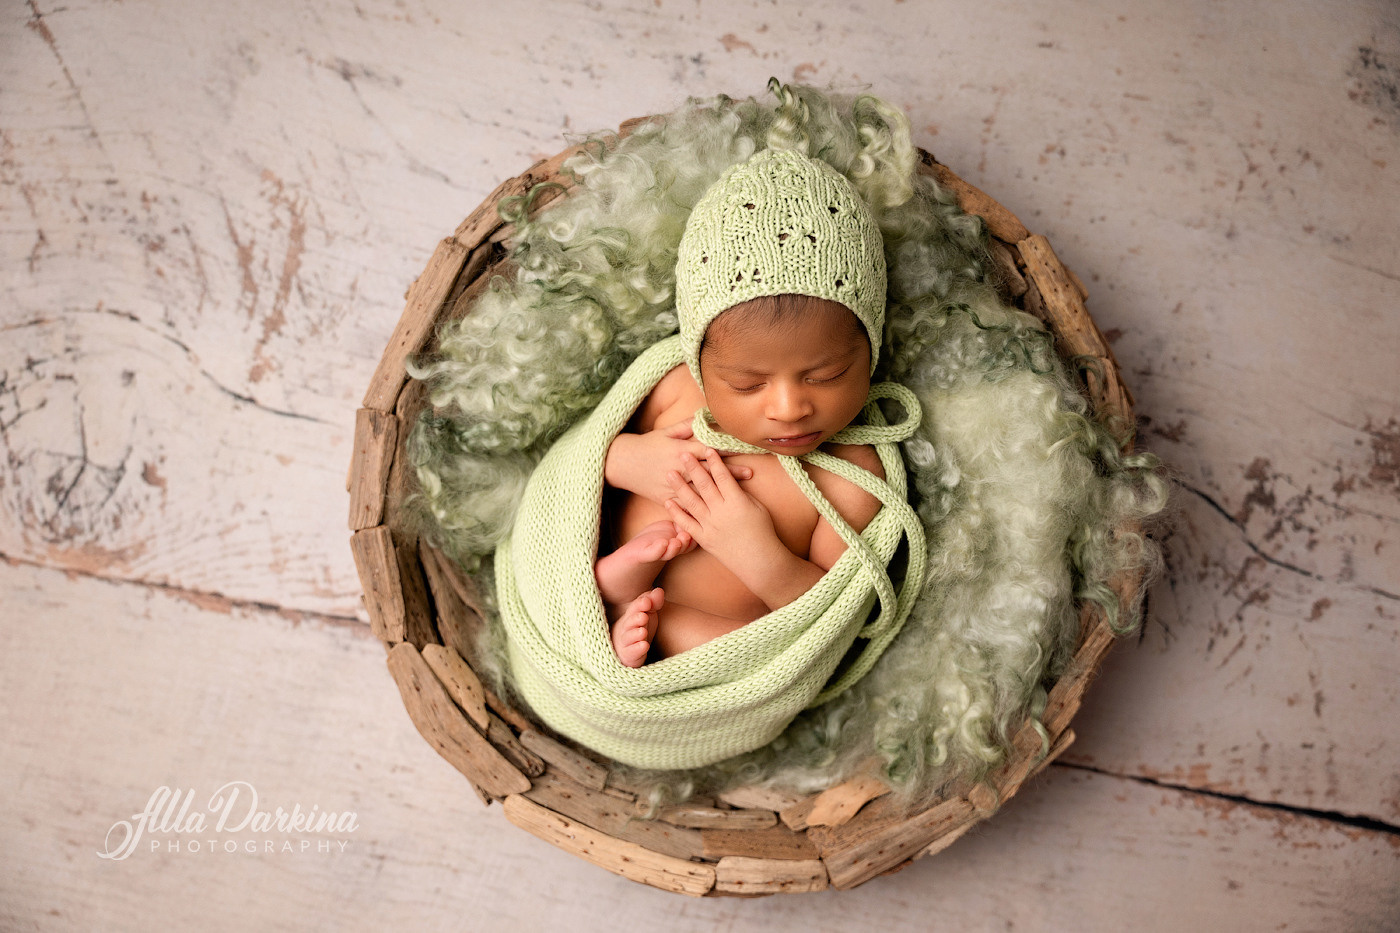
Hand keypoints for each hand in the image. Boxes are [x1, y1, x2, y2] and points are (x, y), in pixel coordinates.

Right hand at [604, 422, 751, 504]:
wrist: (622, 463)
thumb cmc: (646, 445)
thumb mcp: (665, 432)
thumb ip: (686, 426)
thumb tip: (704, 416)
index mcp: (680, 450)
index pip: (708, 449)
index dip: (727, 449)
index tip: (743, 449)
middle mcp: (679, 469)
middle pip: (709, 471)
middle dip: (730, 472)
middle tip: (750, 473)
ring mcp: (673, 485)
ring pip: (701, 489)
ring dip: (720, 490)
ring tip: (737, 494)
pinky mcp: (666, 498)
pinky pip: (685, 504)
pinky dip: (699, 508)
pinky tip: (715, 512)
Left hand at [663, 449, 780, 567]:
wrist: (758, 560)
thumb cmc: (763, 532)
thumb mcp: (757, 507)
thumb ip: (741, 493)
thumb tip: (729, 479)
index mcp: (737, 502)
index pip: (723, 476)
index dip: (715, 462)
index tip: (707, 449)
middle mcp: (721, 512)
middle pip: (704, 485)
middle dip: (693, 468)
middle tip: (683, 455)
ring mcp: (710, 526)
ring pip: (691, 502)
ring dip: (679, 486)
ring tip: (670, 473)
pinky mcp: (703, 539)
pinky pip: (687, 524)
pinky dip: (677, 512)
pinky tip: (668, 502)